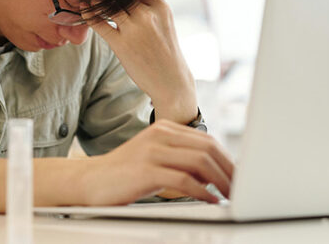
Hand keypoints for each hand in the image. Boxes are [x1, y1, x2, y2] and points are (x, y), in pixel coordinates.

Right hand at [79, 119, 234, 205]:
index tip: (238, 174)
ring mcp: (153, 151)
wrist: (88, 181)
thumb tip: (214, 172)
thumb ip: (180, 159)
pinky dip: (202, 191)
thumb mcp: (155, 158)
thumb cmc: (124, 174)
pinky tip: (210, 199)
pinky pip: (184, 179)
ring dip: (220, 180)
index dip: (227, 158)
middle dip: (228, 169)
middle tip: (239, 186)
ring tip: (229, 194)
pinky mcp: (146, 170)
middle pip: (208, 148)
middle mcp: (161, 135)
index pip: (207, 140)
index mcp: (166, 129)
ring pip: (200, 161)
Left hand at [83, 0, 197, 123]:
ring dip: (97, 1)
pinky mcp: (121, 43)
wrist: (171, 81)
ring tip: (92, 2)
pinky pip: (99, 22)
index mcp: (160, 7)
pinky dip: (89, 15)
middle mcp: (148, 14)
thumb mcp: (164, 23)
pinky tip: (84, 11)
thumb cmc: (165, 52)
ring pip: (108, 4)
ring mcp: (134, 28)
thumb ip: (148, 8)